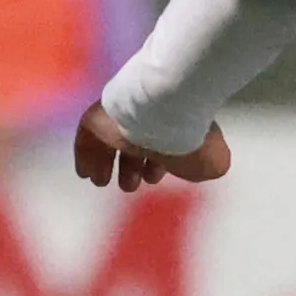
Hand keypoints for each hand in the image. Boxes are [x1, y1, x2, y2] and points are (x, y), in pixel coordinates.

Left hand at [72, 102, 232, 192]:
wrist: (166, 109)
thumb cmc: (191, 139)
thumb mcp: (210, 161)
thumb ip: (204, 166)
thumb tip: (202, 168)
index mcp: (173, 123)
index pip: (161, 144)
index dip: (157, 164)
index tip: (152, 179)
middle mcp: (146, 116)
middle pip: (134, 142)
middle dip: (131, 166)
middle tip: (129, 186)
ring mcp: (121, 114)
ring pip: (110, 139)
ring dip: (106, 163)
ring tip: (102, 182)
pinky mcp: (99, 115)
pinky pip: (89, 135)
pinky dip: (86, 155)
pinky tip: (85, 173)